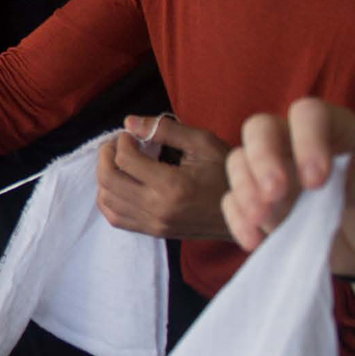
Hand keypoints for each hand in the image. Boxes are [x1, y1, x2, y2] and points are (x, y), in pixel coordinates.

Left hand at [96, 115, 230, 238]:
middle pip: (108, 180)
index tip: (132, 134)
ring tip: (118, 160)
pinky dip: (109, 199)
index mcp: (171, 186)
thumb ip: (166, 130)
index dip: (121, 141)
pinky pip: (116, 218)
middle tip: (117, 143)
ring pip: (106, 200)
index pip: (124, 160)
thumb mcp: (203, 143)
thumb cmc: (228, 173)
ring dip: (104, 176)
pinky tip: (120, 183)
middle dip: (105, 155)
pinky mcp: (155, 233)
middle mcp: (158, 209)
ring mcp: (155, 224)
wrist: (249, 212)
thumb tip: (130, 122)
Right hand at [223, 98, 354, 277]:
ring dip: (244, 188)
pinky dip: (237, 219)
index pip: (307, 114)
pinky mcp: (257, 203)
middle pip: (260, 128)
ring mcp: (272, 171)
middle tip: (275, 193)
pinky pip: (231, 201)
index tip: (318, 181)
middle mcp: (294, 143)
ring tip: (261, 218)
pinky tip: (255, 241)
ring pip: (238, 160)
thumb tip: (311, 182)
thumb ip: (352, 181)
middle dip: (262, 158)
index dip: (306, 140)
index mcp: (332, 129)